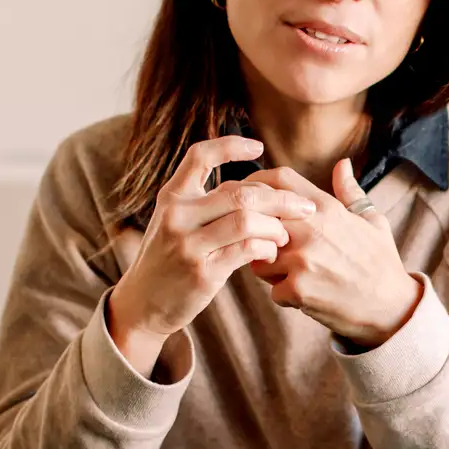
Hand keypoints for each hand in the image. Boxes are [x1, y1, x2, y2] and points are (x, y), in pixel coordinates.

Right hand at [107, 137, 317, 374]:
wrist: (143, 303)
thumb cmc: (169, 259)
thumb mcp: (176, 222)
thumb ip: (207, 203)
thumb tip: (257, 188)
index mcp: (172, 196)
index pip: (200, 155)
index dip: (231, 145)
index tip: (259, 147)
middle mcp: (178, 215)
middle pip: (240, 192)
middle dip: (280, 198)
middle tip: (305, 207)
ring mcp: (188, 244)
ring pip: (247, 220)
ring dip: (276, 227)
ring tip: (284, 236)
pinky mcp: (202, 272)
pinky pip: (247, 250)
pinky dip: (267, 248)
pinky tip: (271, 253)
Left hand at [248, 159, 422, 346]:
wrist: (391, 306)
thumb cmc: (381, 262)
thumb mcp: (372, 220)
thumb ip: (349, 191)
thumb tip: (342, 164)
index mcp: (327, 208)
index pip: (279, 181)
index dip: (256, 183)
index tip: (249, 194)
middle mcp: (311, 229)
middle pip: (259, 217)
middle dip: (257, 231)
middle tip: (267, 243)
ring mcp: (302, 259)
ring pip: (259, 258)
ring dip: (270, 268)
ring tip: (296, 274)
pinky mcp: (297, 289)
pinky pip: (272, 290)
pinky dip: (285, 296)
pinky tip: (306, 295)